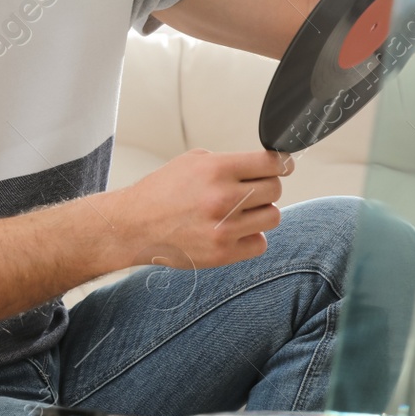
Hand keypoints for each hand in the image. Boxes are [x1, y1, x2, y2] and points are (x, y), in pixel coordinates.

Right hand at [112, 149, 292, 270]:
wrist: (133, 225)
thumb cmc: (161, 191)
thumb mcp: (192, 162)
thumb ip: (229, 162)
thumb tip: (265, 165)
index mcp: (216, 169)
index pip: (271, 163)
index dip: (280, 164)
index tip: (280, 167)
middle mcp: (222, 197)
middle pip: (275, 189)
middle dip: (266, 188)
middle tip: (251, 192)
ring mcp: (223, 228)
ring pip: (273, 217)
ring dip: (261, 213)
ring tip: (241, 212)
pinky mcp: (222, 253)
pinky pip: (260, 243)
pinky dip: (250, 238)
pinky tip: (232, 231)